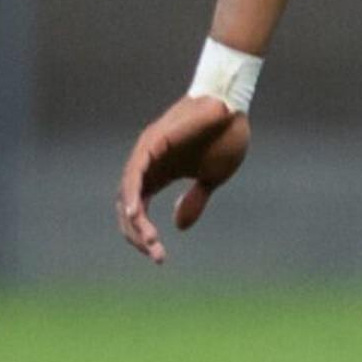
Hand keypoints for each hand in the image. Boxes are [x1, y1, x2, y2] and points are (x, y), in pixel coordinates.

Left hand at [116, 96, 251, 262]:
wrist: (234, 106)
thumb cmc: (226, 136)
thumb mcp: (212, 178)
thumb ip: (194, 200)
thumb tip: (179, 227)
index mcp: (159, 174)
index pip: (140, 211)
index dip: (144, 235)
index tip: (160, 256)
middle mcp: (146, 165)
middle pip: (128, 208)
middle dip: (138, 235)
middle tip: (156, 255)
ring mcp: (146, 154)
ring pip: (128, 195)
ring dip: (135, 222)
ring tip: (149, 241)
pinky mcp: (151, 144)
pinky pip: (134, 175)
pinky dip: (132, 195)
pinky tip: (136, 214)